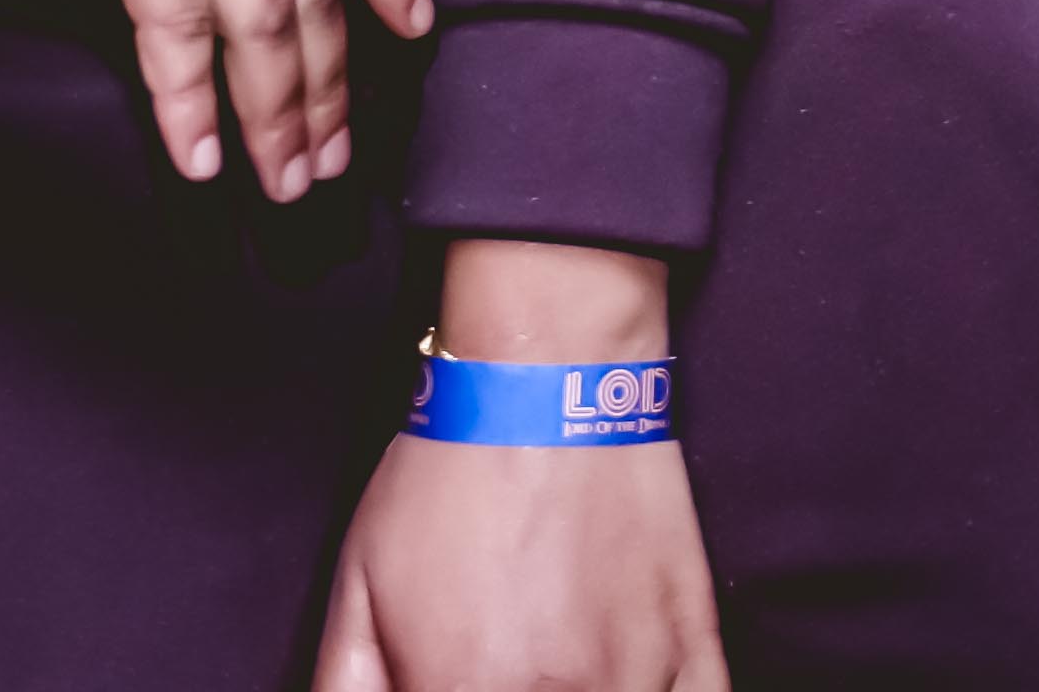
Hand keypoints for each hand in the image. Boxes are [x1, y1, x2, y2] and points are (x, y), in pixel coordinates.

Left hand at [320, 246, 718, 691]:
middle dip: (504, 690)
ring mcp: (635, 675)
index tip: (452, 681)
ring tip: (561, 667)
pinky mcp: (692, 643)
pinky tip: (626, 682)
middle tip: (503, 659)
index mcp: (462, 689)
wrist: (550, 378)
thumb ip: (346, 684)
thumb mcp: (359, 586)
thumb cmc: (452, 475)